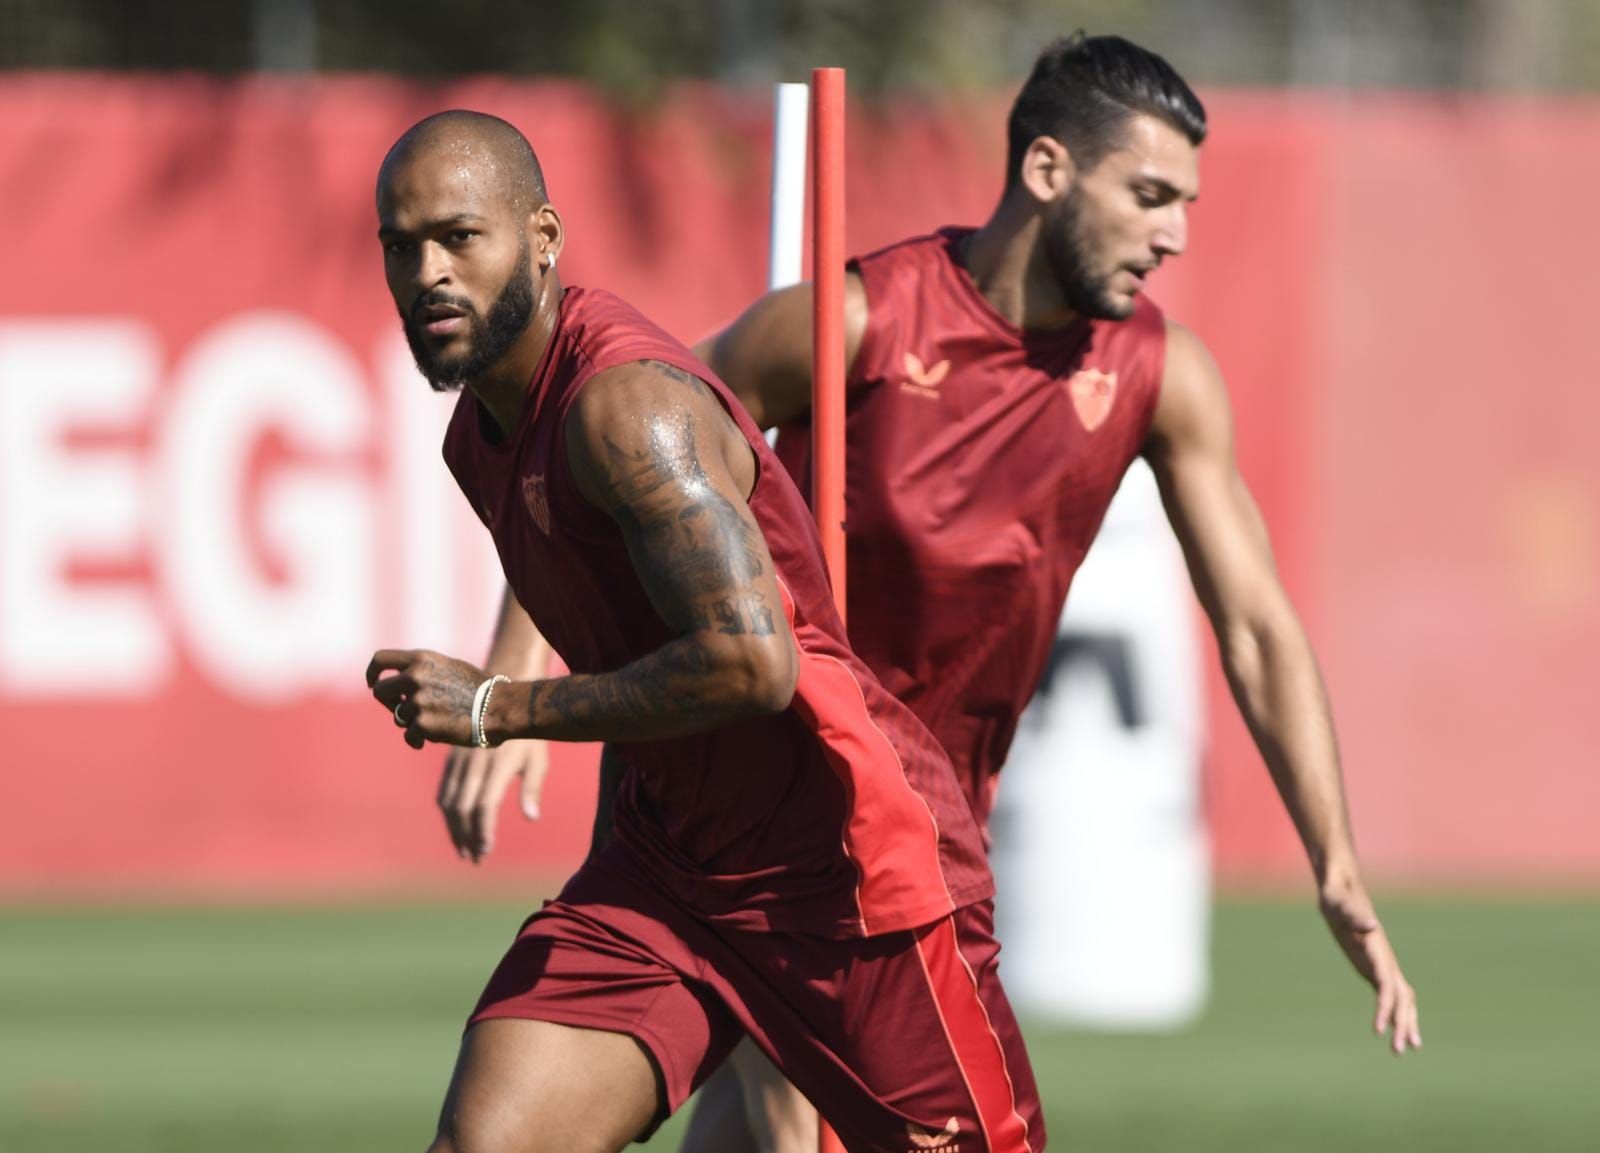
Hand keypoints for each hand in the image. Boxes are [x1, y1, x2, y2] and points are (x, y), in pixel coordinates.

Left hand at [366, 648, 487, 748]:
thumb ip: (423, 671)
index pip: (380, 659)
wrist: (498, 707)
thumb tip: (399, 683)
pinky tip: (430, 739)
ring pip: (398, 716)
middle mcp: (415, 677)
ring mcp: (417, 701)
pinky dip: (418, 739)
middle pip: (380, 691)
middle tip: (403, 708)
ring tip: (435, 722)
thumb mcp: (449, 667)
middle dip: (389, 702)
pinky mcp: (422, 724)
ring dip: (412, 721)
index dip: (373, 673)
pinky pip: (409, 735)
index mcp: (421, 659)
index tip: (373, 683)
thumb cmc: (479, 688)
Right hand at [437, 739, 550, 862]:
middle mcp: (475, 763)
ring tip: (464, 849)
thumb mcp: (538, 757)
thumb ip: (533, 788)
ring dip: (455, 829)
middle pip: (463, 807)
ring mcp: (460, 760)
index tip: (487, 850)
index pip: (485, 805)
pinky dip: (448, 811)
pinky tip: (456, 826)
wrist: (503, 698)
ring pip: (450, 801)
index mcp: (498, 764)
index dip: (484, 830)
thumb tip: (532, 818)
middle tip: (475, 858)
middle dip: (467, 836)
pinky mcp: (452, 758)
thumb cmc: (528, 732)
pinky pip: (445, 789)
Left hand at [1319, 878, 1421, 1054]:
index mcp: (1378, 949)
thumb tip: (1371, 925)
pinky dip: (1395, 1013)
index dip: (1385, 1008)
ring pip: (1402, 999)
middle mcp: (1385, 959)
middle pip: (1401, 998)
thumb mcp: (1337, 903)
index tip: (1378, 1030)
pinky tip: (1393, 1030)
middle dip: (1402, 1023)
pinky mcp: (1375, 966)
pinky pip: (1390, 994)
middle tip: (1398, 1051)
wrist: (1341, 888)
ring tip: (1403, 1050)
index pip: (1387, 985)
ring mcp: (1383, 963)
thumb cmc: (1336, 896)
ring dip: (1405, 1022)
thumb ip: (1352, 913)